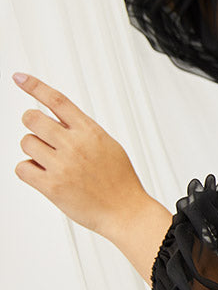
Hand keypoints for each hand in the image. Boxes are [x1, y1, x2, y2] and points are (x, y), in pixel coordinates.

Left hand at [13, 72, 150, 240]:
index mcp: (89, 132)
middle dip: (32, 125)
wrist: (126, 211)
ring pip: (25, 142)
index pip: (56, 100)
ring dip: (33, 151)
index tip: (19, 78)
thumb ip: (84, 131)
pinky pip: (22, 168)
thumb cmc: (120, 182)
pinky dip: (28, 170)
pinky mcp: (51, 186)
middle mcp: (74, 145)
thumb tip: (60, 121)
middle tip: (40, 134)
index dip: (35, 86)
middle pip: (32, 118)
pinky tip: (44, 176)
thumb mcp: (108, 145)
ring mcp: (61, 165)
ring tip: (50, 162)